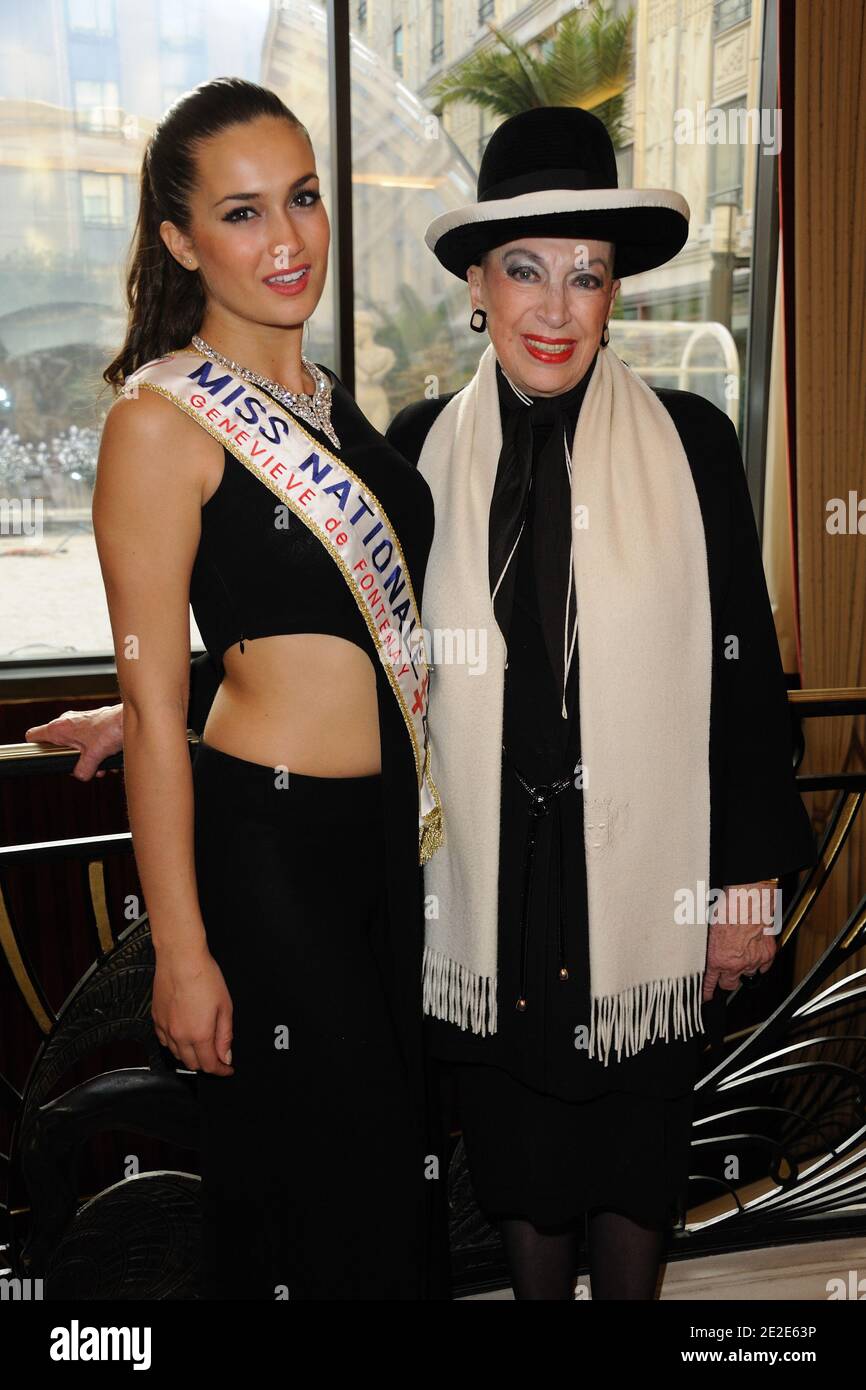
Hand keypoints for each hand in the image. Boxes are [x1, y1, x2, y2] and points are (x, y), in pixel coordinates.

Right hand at [25, 703, 123, 780]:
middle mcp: (66, 723)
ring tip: (102, 766)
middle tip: (85, 767)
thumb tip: (82, 776)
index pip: (33, 737)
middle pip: (58, 748)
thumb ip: (83, 770)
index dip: (35, 749)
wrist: (130, 719)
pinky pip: (89, 742)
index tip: (43, 759)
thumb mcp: (94, 756)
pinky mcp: (92, 724)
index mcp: (59, 728)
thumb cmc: (111, 730)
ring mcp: (79, 722)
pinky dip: (98, 752)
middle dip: (72, 762)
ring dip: (89, 760)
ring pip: (76, 747)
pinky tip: (110, 759)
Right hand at [152, 948, 233, 1075]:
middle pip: (192, 1064)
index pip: (210, 1065)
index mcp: (199, 1034)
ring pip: (176, 1055)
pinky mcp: (156, 1019)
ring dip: (190, 1056)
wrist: (180, 958)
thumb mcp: (225, 1007)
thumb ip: (225, 1036)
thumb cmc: (204, 977)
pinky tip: (183, 1036)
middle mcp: (179, 1035)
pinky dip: (175, 1045)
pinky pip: (164, 1041)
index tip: (227, 1069)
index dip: (221, 1070)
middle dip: (207, 1064)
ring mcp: (165, 1028)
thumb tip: (226, 1056)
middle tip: (217, 1057)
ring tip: (202, 1046)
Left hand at [702, 882, 778, 999]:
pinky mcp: (767, 954)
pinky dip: (760, 963)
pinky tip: (755, 953)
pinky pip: (764, 967)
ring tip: (741, 954)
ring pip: (748, 975)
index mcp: (717, 958)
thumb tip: (703, 953)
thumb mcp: (707, 930)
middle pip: (730, 984)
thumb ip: (707, 946)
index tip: (706, 996)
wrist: (748, 900)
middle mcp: (735, 963)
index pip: (710, 983)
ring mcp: (753, 960)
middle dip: (726, 981)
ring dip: (744, 968)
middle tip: (725, 974)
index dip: (707, 991)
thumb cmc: (726, 909)